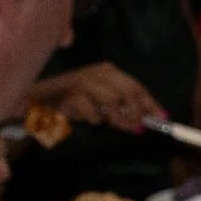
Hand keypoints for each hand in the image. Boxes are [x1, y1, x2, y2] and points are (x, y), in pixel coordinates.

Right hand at [28, 63, 162, 134]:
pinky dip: (95, 118)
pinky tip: (93, 121)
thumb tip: (143, 124)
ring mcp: (82, 80)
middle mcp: (97, 72)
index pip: (136, 86)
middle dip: (135, 112)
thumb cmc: (74, 103)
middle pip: (127, 91)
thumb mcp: (102, 106)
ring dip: (117, 116)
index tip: (161, 119)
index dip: (150, 103)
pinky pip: (90, 109)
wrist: (38, 102)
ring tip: (116, 126)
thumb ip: (122, 110)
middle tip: (137, 128)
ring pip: (111, 98)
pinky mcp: (69, 94)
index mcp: (108, 71)